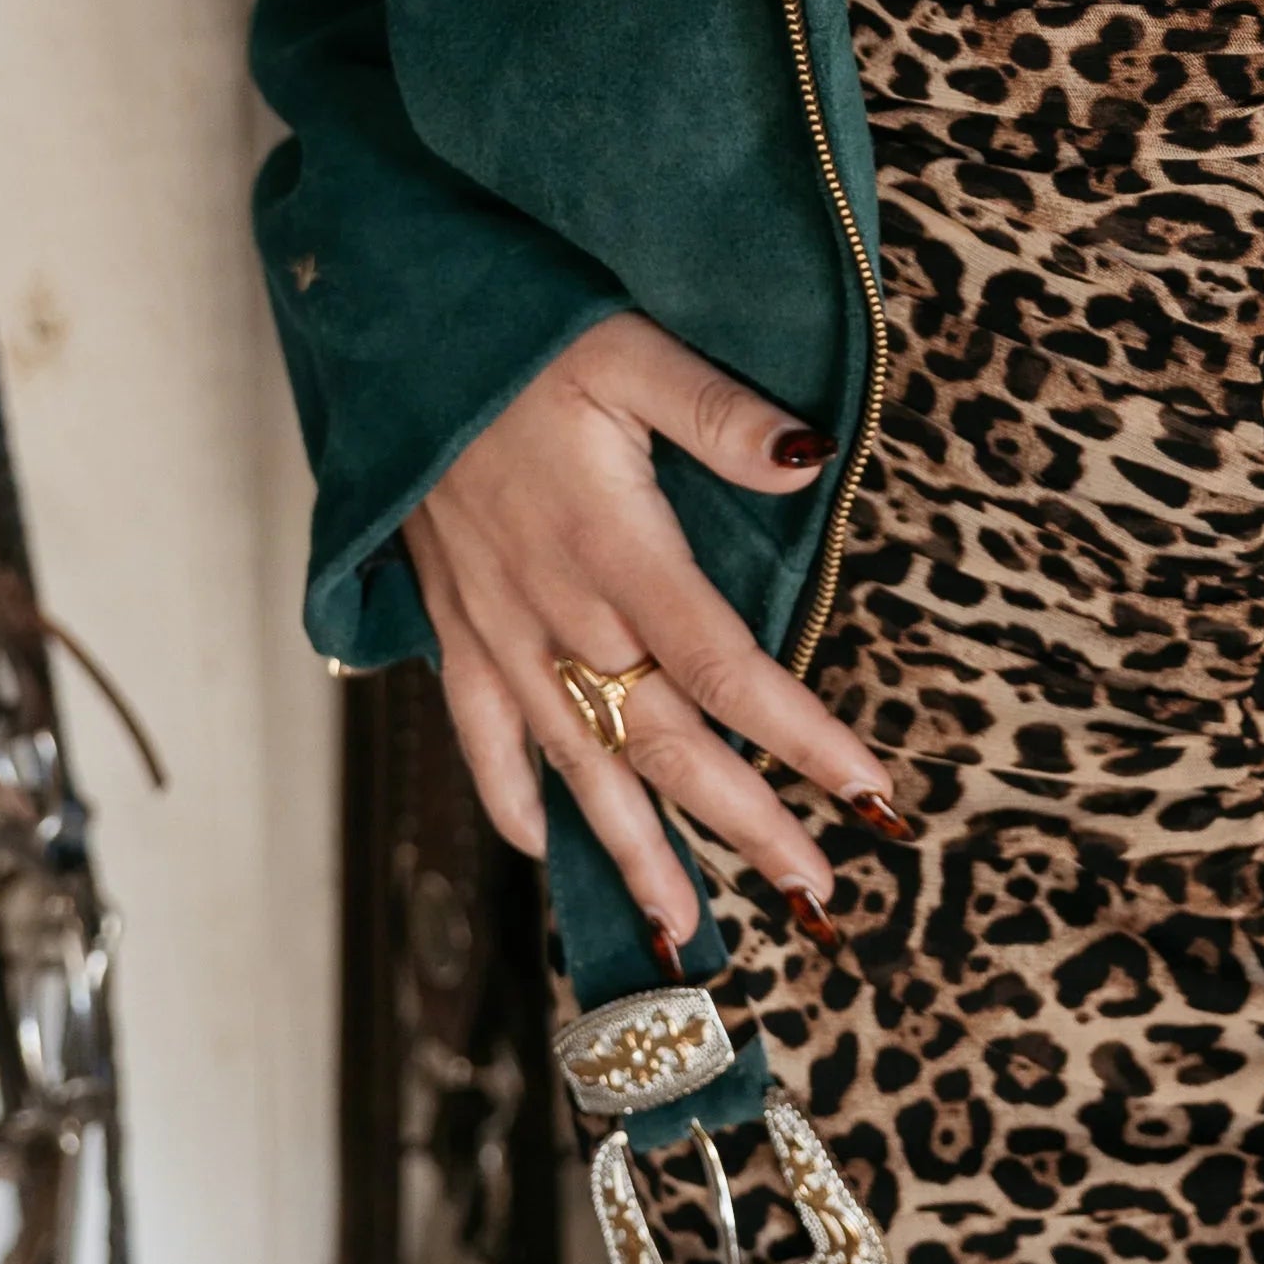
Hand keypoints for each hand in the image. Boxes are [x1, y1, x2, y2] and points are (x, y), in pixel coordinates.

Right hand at [399, 313, 894, 955]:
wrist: (396, 337)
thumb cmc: (524, 337)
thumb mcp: (630, 350)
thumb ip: (718, 412)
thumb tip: (809, 457)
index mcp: (616, 548)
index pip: (725, 667)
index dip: (799, 736)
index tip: (867, 792)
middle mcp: (559, 611)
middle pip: (664, 743)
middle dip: (743, 824)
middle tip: (814, 894)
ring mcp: (499, 630)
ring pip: (579, 764)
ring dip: (636, 849)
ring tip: (686, 926)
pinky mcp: (454, 625)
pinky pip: (480, 734)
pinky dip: (510, 797)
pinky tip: (545, 846)